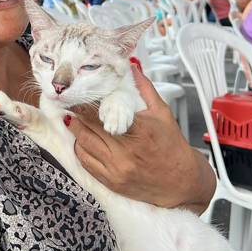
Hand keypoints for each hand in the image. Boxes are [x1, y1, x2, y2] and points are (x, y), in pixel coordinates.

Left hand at [68, 65, 214, 209]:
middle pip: (89, 127)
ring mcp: (117, 167)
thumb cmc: (173, 146)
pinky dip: (80, 149)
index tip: (77, 96)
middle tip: (69, 104)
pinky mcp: (112, 181)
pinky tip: (81, 140)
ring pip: (84, 144)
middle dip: (76, 114)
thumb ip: (145, 89)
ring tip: (72, 119)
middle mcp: (126, 150)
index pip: (102, 114)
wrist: (182, 181)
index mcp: (139, 130)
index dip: (84, 104)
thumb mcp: (162, 113)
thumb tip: (132, 68)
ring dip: (75, 130)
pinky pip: (86, 162)